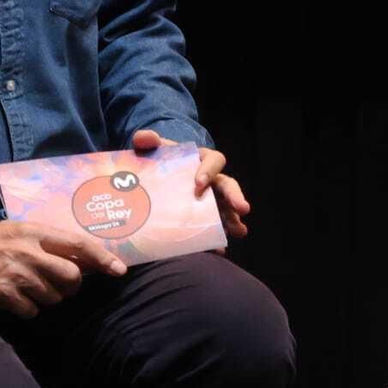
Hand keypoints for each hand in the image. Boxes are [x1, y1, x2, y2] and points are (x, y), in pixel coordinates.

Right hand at [0, 221, 126, 317]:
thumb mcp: (19, 231)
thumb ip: (48, 242)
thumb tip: (83, 260)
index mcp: (35, 232)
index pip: (78, 245)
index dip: (102, 258)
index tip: (119, 269)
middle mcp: (29, 252)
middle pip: (72, 277)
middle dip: (71, 286)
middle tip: (60, 284)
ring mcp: (16, 275)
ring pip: (54, 297)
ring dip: (47, 297)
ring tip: (29, 287)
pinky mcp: (4, 294)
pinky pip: (33, 311)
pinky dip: (28, 308)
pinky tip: (15, 297)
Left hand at [131, 129, 249, 237]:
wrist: (150, 179)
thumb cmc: (157, 161)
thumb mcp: (151, 150)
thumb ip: (146, 141)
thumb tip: (145, 137)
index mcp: (200, 161)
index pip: (214, 161)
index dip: (209, 170)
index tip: (199, 184)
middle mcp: (210, 181)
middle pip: (228, 186)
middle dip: (235, 196)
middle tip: (242, 209)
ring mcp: (209, 201)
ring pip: (226, 209)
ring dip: (234, 220)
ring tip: (240, 231)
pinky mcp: (203, 220)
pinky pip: (213, 229)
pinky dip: (216, 240)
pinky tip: (219, 249)